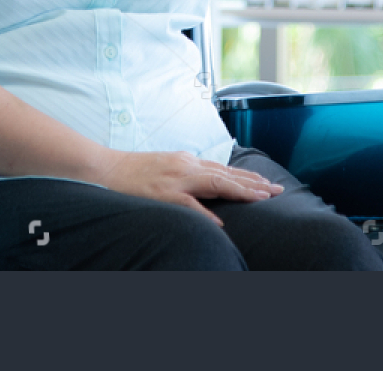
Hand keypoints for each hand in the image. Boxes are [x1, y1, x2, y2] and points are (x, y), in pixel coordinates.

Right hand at [94, 150, 282, 225]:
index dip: (247, 177)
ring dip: (241, 191)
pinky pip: (189, 204)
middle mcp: (186, 166)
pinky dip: (206, 212)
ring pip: (215, 183)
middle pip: (227, 174)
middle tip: (277, 191)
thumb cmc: (133, 171)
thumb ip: (186, 175)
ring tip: (262, 198)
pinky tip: (221, 221)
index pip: (223, 169)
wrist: (105, 168)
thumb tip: (205, 187)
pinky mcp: (163, 193)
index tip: (266, 184)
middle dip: (254, 183)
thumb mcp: (166, 167)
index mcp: (187, 161)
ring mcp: (176, 179)